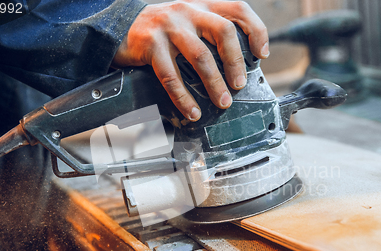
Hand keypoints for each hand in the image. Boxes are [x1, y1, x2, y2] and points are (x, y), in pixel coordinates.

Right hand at [112, 0, 268, 120]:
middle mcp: (188, 12)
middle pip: (223, 31)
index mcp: (202, 6)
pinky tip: (193, 111)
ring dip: (214, 83)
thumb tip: (235, 68)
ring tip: (222, 102)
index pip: (237, 9)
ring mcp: (168, 27)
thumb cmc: (160, 31)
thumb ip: (209, 35)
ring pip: (200, 56)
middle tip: (239, 84)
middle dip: (235, 62)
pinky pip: (171, 76)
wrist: (119, 27)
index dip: (255, 30)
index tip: (261, 54)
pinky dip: (184, 97)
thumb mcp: (187, 24)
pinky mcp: (150, 44)